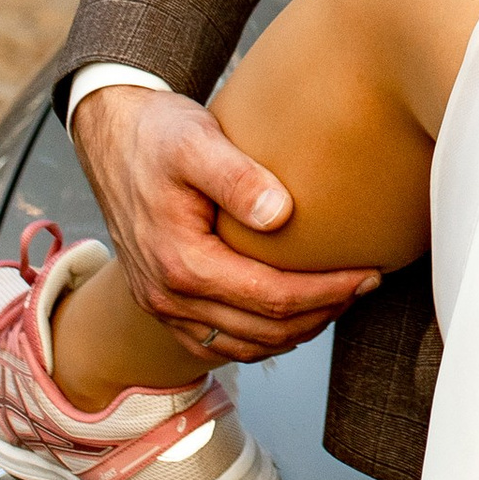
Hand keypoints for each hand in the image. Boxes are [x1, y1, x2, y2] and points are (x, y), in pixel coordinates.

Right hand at [70, 86, 378, 369]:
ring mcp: (162, 305)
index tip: (368, 273)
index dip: (326, 291)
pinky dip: (261, 337)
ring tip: (339, 299)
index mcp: (180, 263)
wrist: (111, 136)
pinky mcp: (163, 302)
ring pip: (243, 345)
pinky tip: (292, 312)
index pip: (271, 297)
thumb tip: (282, 214)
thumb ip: (237, 176)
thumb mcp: (196, 140)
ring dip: (296, 331)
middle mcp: (168, 296)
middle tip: (365, 286)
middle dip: (322, 313)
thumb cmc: (156, 134)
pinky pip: (218, 343)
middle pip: (263, 330)